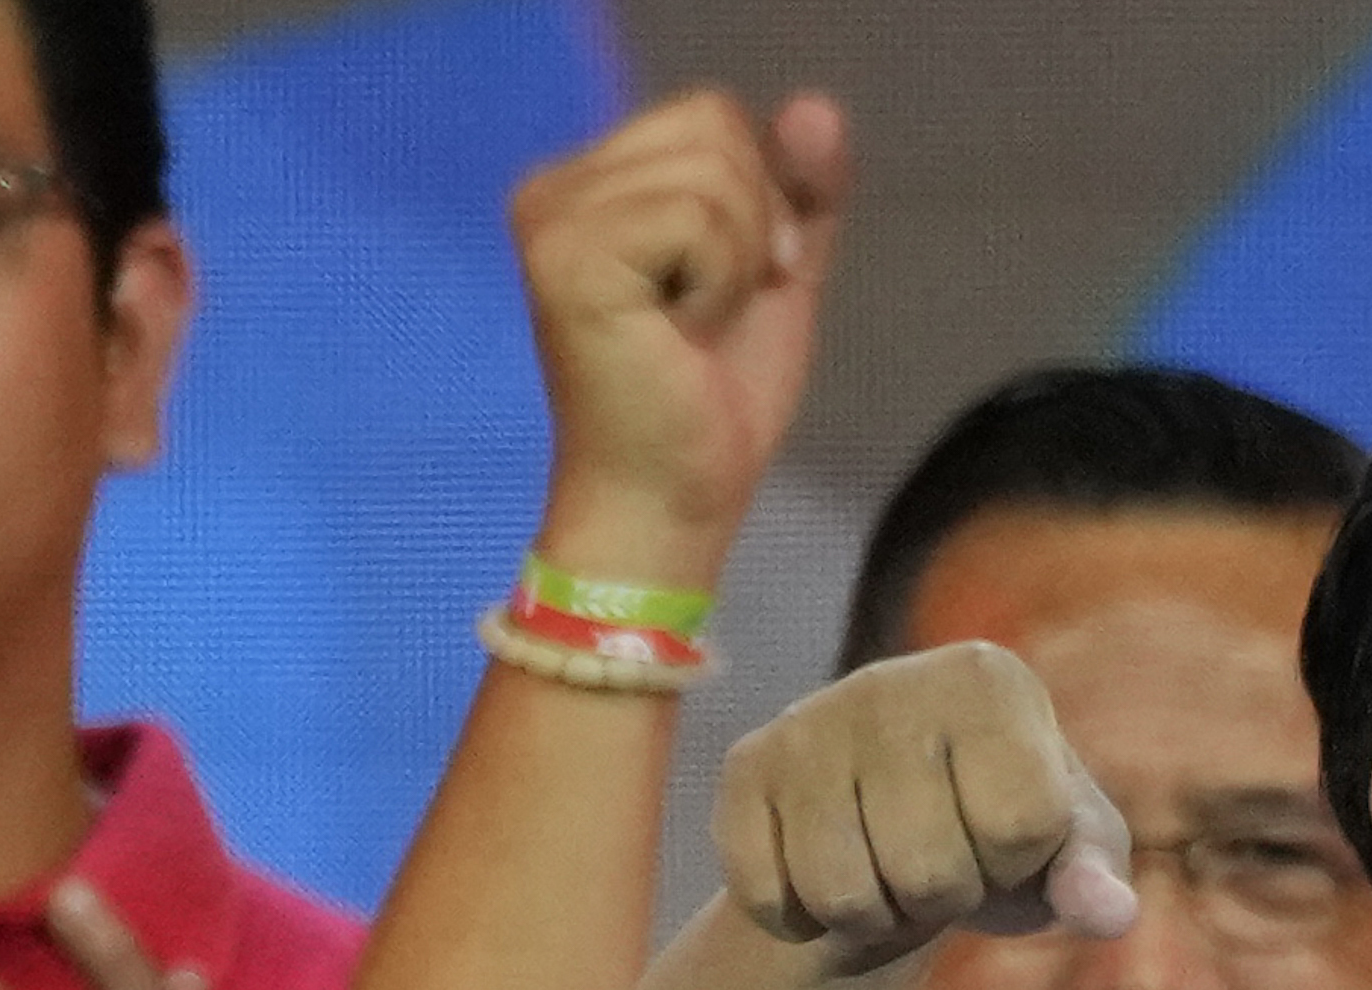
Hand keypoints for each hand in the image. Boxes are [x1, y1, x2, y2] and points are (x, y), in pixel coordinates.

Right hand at [515, 88, 850, 585]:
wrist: (672, 501)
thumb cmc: (711, 403)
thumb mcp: (776, 278)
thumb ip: (798, 192)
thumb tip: (819, 107)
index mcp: (591, 184)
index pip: (713, 116)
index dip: (761, 199)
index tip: (732, 289)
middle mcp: (554, 186)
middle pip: (715, 126)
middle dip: (752, 228)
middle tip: (708, 313)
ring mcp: (552, 216)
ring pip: (714, 173)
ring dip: (736, 264)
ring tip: (688, 328)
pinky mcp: (568, 255)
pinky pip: (698, 218)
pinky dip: (719, 283)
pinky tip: (677, 335)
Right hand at [715, 638, 1138, 975]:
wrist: (895, 822)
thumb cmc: (1004, 832)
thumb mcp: (1069, 850)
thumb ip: (1094, 876)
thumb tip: (1109, 914)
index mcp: (990, 680)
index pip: (1022, 824)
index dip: (1019, 863)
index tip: (1008, 838)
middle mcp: (891, 680)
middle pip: (930, 870)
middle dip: (947, 898)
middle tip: (942, 864)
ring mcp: (808, 721)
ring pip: (844, 893)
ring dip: (876, 917)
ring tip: (889, 872)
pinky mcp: (746, 768)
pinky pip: (772, 898)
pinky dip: (806, 922)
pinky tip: (825, 877)